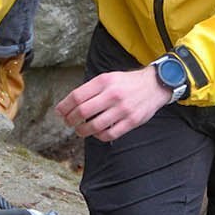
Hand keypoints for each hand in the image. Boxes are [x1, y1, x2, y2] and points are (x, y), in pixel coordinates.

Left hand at [55, 68, 171, 142]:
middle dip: (71, 120)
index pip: (77, 96)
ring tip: (80, 130)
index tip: (60, 112)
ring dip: (82, 131)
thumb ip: (91, 89)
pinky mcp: (132, 121)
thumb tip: (70, 104)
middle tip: (68, 122)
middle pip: (83, 111)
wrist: (155, 85)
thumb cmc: (127, 83)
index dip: (65, 106)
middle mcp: (113, 94)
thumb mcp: (108, 78)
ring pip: (94, 125)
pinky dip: (99, 136)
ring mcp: (123, 109)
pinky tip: (96, 133)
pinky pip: (109, 134)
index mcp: (104, 81)